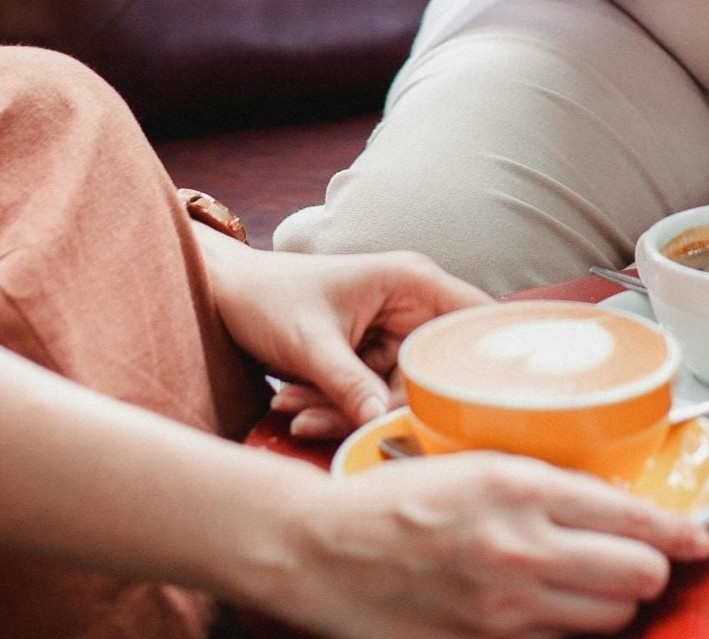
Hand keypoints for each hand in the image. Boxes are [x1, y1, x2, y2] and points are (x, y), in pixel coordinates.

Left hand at [197, 237, 487, 439]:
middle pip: (432, 371)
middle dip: (387, 406)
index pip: (472, 319)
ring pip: (397, 392)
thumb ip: (349, 385)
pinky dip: (335, 410)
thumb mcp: (310, 344)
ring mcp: (392, 335)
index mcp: (412, 283)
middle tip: (338, 423)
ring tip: (294, 409)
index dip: (480, 360)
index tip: (471, 407)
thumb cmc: (270, 298)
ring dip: (348, 412)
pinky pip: (370, 397)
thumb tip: (382, 425)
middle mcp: (412, 306)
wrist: (228, 293)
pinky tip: (293, 406)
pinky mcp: (371, 359)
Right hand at [264, 450, 708, 638]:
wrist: (327, 550)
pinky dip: (569, 630)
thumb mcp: (480, 462)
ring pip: (607, 620)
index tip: (698, 537)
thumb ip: (547, 482)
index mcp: (522, 488)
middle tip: (645, 559)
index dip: (677, 532)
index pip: (632, 518)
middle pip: (635, 578)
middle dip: (651, 569)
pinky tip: (555, 609)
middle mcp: (521, 551)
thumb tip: (611, 501)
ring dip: (614, 603)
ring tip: (601, 584)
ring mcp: (504, 610)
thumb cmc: (399, 497)